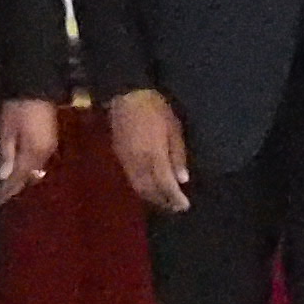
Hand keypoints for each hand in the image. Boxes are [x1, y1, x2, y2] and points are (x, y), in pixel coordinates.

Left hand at [0, 97, 60, 203]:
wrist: (37, 86)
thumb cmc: (18, 107)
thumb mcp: (7, 128)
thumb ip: (6, 153)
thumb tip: (3, 176)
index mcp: (33, 153)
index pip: (18, 178)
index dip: (7, 189)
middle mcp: (44, 154)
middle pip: (29, 176)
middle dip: (15, 186)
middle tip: (1, 195)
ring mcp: (49, 146)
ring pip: (35, 169)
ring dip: (23, 177)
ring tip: (9, 184)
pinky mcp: (49, 139)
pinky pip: (38, 160)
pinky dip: (28, 167)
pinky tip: (20, 167)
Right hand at [105, 87, 192, 213]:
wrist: (126, 94)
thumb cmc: (155, 108)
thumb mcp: (173, 127)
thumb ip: (177, 155)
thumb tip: (182, 180)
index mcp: (154, 155)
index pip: (165, 185)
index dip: (174, 198)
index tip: (184, 206)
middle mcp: (138, 163)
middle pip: (150, 191)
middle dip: (162, 202)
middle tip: (175, 209)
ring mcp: (126, 161)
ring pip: (138, 187)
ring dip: (151, 198)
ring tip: (163, 202)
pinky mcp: (119, 156)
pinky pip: (130, 179)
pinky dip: (141, 188)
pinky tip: (148, 188)